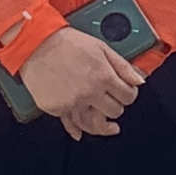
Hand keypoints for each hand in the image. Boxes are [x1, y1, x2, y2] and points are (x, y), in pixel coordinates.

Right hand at [20, 30, 144, 138]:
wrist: (35, 44)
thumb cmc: (66, 43)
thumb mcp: (101, 48)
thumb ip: (123, 66)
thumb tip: (139, 81)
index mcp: (103, 77)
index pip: (128, 96)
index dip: (129, 94)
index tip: (125, 92)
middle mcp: (89, 93)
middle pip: (114, 111)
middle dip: (116, 105)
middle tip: (111, 100)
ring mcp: (72, 103)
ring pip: (94, 124)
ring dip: (102, 123)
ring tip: (108, 125)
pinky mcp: (56, 108)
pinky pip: (71, 123)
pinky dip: (76, 128)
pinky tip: (81, 132)